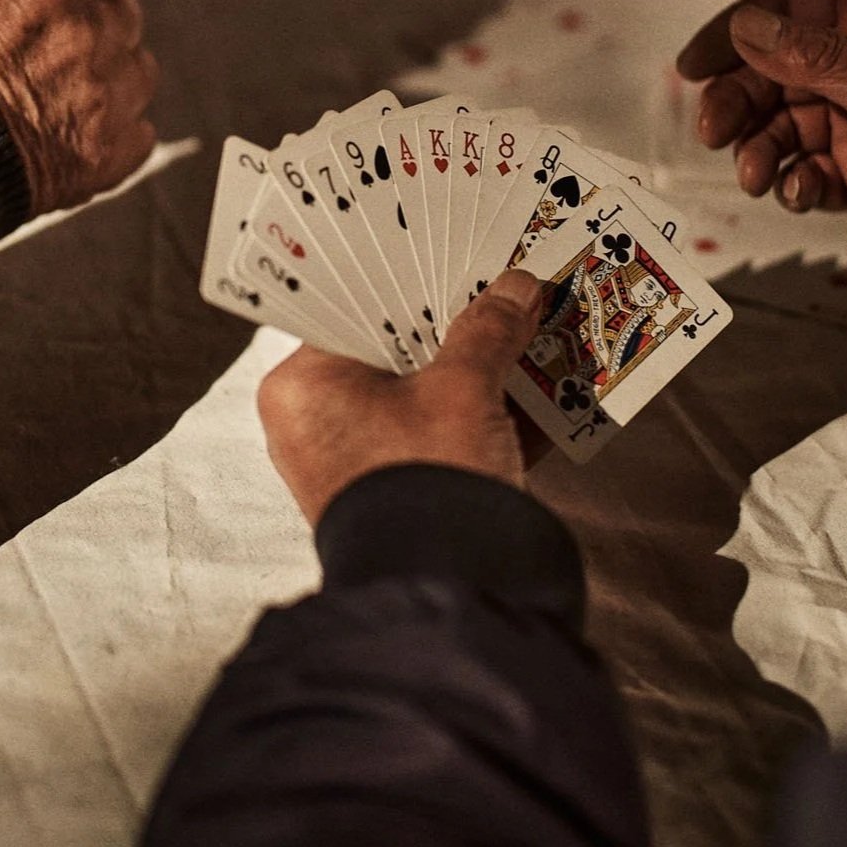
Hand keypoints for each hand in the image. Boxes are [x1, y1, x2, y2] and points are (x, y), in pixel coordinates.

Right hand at [0, 0, 159, 213]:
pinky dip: (113, 132)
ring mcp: (108, 96)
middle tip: (58, 40)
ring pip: (139, 68)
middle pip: (123, 9)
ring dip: (111, 74)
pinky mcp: (111, 153)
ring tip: (65, 94)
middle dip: (95, 18)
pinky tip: (73, 136)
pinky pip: (137, 130)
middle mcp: (89, 34)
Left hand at [259, 271, 544, 522]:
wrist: (449, 593)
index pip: (354, 311)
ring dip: (482, 372)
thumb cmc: (428, 480)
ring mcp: (359, 466)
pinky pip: (445, 441)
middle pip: (396, 354)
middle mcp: (317, 426)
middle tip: (501, 286)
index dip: (411, 279)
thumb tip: (518, 288)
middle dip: (457, 328)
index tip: (455, 253)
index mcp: (303, 388)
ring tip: (532, 330)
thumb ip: (489, 331)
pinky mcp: (402, 498)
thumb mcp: (464, 389)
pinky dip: (488, 420)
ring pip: (427, 399)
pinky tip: (543, 390)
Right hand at [674, 0, 846, 295]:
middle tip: (715, 131)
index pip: (793, 6)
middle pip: (777, 68)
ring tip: (755, 173)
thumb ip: (816, 59)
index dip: (738, 30)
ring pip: (785, 121)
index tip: (696, 67)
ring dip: (760, 145)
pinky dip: (792, 180)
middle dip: (741, 99)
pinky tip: (798, 191)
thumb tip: (749, 26)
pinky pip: (807, 167)